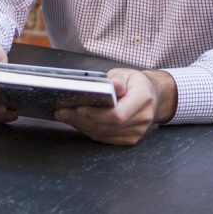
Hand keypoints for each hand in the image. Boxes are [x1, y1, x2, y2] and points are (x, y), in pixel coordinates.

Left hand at [55, 68, 173, 145]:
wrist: (151, 96)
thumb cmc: (134, 83)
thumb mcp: (125, 74)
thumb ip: (117, 79)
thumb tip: (113, 85)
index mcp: (142, 99)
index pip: (118, 114)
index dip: (97, 114)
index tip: (79, 108)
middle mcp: (142, 119)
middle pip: (107, 126)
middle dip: (81, 120)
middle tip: (62, 112)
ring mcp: (138, 132)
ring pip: (104, 134)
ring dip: (82, 126)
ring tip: (64, 116)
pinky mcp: (130, 139)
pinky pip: (106, 138)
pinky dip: (89, 131)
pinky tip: (77, 122)